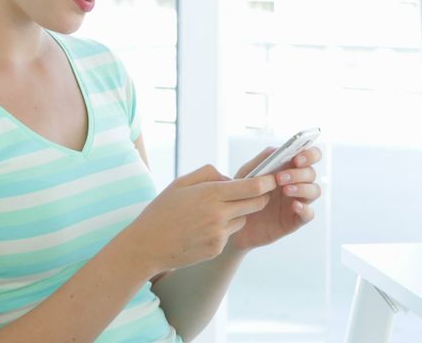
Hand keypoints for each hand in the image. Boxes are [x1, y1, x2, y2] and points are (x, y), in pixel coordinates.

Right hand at [123, 165, 276, 272]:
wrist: (147, 245)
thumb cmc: (162, 210)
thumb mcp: (181, 183)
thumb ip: (209, 173)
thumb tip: (230, 178)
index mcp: (210, 194)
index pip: (252, 187)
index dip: (267, 182)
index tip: (274, 177)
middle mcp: (218, 214)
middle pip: (256, 204)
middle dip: (260, 197)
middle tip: (256, 192)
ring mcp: (219, 234)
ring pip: (243, 219)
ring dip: (237, 213)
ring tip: (214, 212)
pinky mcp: (217, 248)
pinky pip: (229, 234)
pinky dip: (223, 229)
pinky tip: (202, 228)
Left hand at [226, 146, 321, 251]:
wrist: (234, 221)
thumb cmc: (243, 194)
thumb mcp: (247, 175)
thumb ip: (261, 161)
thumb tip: (275, 149)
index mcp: (288, 168)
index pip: (310, 156)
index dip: (309, 154)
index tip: (297, 159)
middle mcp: (297, 183)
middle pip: (311, 173)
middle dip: (299, 174)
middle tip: (280, 178)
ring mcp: (298, 201)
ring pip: (315, 191)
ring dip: (303, 188)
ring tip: (285, 190)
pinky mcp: (296, 219)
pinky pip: (309, 214)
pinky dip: (305, 209)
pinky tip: (294, 206)